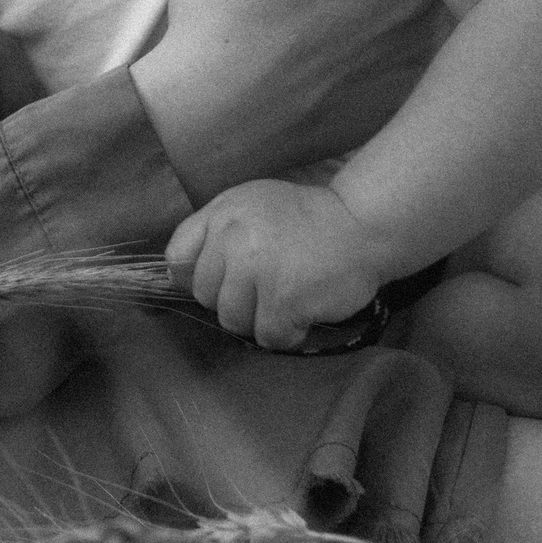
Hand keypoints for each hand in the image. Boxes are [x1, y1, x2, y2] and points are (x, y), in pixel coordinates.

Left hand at [166, 178, 391, 350]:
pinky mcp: (283, 301)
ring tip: (287, 301)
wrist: (363, 225)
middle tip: (268, 289)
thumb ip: (219, 232)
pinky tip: (304, 314)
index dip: (195, 278)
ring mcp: (257, 270)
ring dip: (259, 320)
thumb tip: (182, 275)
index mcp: (222, 212)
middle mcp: (232, 238)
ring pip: (232, 321)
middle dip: (234, 300)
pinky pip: (268, 337)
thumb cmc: (308, 218)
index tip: (221, 282)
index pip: (177, 258)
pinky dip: (287, 334)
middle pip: (206, 296)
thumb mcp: (254, 205)